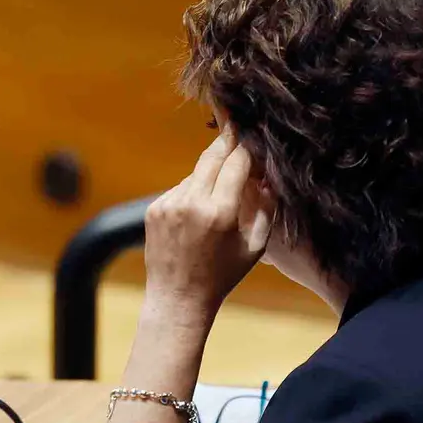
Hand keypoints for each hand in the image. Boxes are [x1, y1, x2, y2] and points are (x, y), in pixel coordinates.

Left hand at [143, 125, 274, 314]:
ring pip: (196, 173)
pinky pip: (179, 188)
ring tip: (218, 196)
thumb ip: (266, 208)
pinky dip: (192, 192)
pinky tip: (197, 214)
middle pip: (212, 156)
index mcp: (220, 212)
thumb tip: (268, 176)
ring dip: (209, 174)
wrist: (178, 297)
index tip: (252, 134)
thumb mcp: (255, 246)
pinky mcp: (154, 208)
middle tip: (235, 126)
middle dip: (226, 141)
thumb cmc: (223, 275)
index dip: (246, 147)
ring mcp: (168, 204)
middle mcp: (191, 203)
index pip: (236, 163)